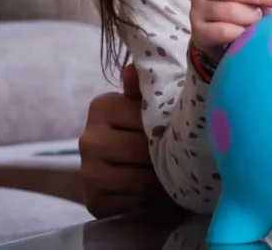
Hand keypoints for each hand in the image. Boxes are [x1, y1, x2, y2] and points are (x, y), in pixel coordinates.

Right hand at [78, 64, 168, 217]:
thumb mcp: (144, 107)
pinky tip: (155, 194)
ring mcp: (88, 172)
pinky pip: (133, 202)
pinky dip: (149, 199)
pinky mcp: (94, 202)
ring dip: (162, 180)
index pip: (146, 116)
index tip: (181, 129)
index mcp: (101, 107)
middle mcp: (88, 139)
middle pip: (144, 149)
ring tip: (173, 175)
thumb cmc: (140, 132)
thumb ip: (145, 89)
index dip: (169, 126)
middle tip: (183, 157)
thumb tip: (131, 70)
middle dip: (167, 155)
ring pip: (142, 177)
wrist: (118, 175)